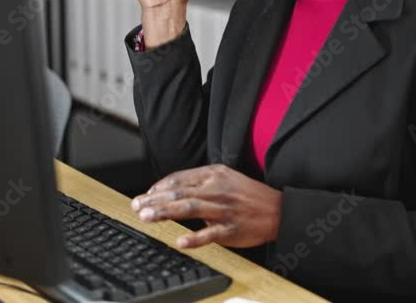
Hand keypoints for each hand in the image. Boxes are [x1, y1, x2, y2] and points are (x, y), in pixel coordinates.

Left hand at [130, 164, 282, 248]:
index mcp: (214, 174)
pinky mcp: (232, 229)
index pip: (179, 178)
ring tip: (147, 217)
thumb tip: (171, 189)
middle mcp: (217, 189)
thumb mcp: (225, 178)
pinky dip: (195, 237)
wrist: (278, 210)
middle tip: (137, 206)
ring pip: (189, 208)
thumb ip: (200, 181)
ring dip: (165, 212)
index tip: (144, 195)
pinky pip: (210, 233)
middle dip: (154, 199)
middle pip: (179, 192)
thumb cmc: (248, 195)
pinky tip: (180, 240)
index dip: (158, 187)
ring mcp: (224, 209)